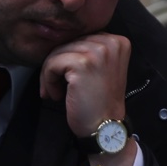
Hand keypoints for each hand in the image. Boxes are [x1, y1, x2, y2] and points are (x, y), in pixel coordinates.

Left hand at [40, 33, 136, 165]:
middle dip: (56, 66)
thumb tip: (58, 39)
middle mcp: (111, 42)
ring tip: (57, 92)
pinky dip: (48, 81)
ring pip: (57, 52)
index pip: (80, 38)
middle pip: (68, 43)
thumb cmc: (99, 101)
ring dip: (50, 74)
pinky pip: (52, 64)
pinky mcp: (82, 63)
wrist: (105, 128)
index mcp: (118, 41)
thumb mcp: (102, 68)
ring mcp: (98, 52)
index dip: (68, 58)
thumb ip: (89, 50)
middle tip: (56, 88)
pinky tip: (57, 95)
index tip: (67, 78)